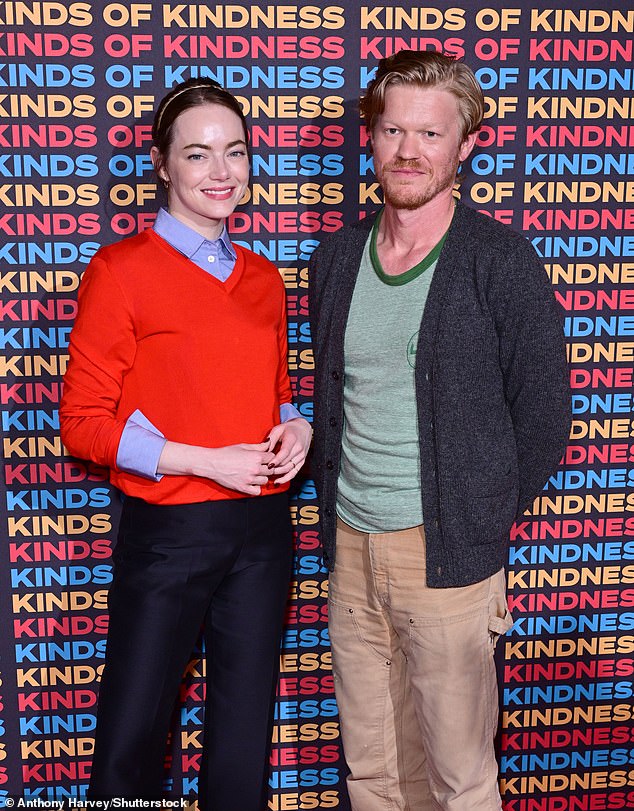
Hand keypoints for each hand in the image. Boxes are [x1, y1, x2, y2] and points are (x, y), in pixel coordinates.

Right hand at [158, 441, 274, 494]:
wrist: (212, 463)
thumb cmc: (226, 453)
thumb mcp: (243, 446)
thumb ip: (259, 446)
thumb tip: (269, 444)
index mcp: (256, 457)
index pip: (272, 458)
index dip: (268, 457)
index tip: (263, 458)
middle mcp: (255, 469)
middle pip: (271, 470)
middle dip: (266, 468)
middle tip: (259, 467)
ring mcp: (249, 479)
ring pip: (265, 481)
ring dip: (261, 478)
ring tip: (253, 474)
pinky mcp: (243, 488)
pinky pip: (257, 491)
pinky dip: (256, 488)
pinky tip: (251, 483)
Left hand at [266, 418, 312, 483]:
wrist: (303, 429)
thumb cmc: (289, 429)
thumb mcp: (278, 430)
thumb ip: (270, 440)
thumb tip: (263, 451)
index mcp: (292, 439)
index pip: (284, 453)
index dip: (276, 460)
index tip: (268, 465)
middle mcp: (298, 449)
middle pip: (286, 462)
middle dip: (274, 468)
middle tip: (264, 471)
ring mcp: (301, 456)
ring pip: (289, 468)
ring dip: (278, 473)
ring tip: (268, 476)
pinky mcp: (302, 461)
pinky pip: (294, 472)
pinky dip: (286, 478)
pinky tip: (278, 481)